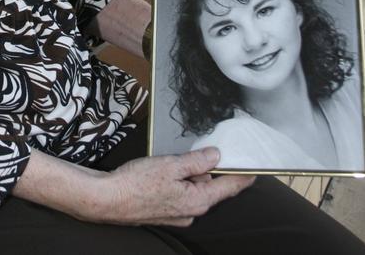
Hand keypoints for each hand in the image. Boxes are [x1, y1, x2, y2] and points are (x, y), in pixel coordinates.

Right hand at [96, 147, 253, 226]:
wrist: (108, 199)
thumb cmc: (137, 183)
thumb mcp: (171, 165)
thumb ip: (196, 161)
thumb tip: (216, 156)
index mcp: (197, 200)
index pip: (228, 187)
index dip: (243, 176)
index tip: (255, 169)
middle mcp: (191, 211)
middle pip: (211, 186)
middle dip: (207, 169)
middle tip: (200, 151)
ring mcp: (178, 213)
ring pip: (194, 188)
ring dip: (190, 173)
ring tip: (174, 160)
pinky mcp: (166, 210)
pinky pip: (181, 193)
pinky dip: (180, 180)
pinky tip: (165, 171)